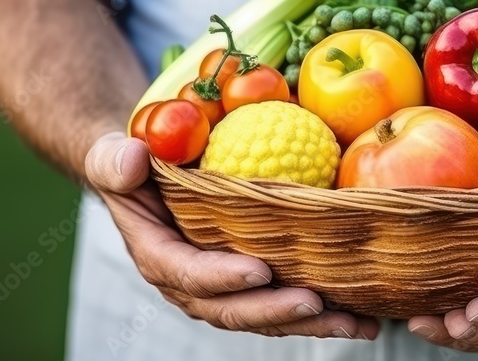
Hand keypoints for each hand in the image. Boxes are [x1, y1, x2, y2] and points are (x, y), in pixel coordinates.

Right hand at [84, 132, 379, 339]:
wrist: (150, 174)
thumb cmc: (135, 160)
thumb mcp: (116, 155)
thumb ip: (115, 160)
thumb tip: (132, 158)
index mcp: (158, 255)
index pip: (187, 274)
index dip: (221, 278)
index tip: (259, 270)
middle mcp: (190, 282)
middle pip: (232, 309)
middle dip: (275, 311)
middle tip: (317, 303)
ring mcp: (224, 287)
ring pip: (266, 316)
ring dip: (310, 323)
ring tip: (355, 322)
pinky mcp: (252, 283)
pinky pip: (284, 302)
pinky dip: (323, 312)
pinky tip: (363, 314)